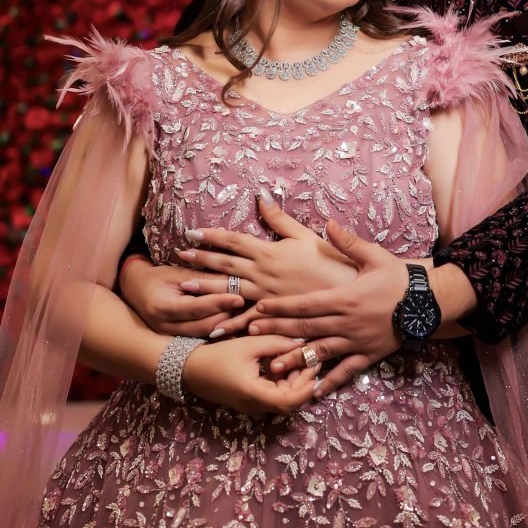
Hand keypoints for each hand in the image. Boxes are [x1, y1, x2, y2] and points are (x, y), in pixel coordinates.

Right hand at [120, 256, 242, 336]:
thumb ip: (203, 278)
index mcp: (163, 308)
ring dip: (225, 324)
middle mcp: (165, 328)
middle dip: (226, 315)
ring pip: (205, 334)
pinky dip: (217, 330)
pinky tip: (232, 323)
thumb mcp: (177, 272)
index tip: (240, 296)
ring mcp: (170, 338)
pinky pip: (201, 338)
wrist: (134, 290)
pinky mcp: (176, 341)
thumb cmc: (157, 277)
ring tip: (242, 313)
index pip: (198, 308)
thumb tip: (233, 279)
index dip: (220, 302)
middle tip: (246, 306)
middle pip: (204, 326)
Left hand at [175, 198, 357, 335]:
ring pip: (229, 292)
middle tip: (179, 255)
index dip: (211, 236)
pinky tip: (212, 329)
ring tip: (184, 288)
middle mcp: (263, 274)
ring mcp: (266, 296)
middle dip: (201, 259)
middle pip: (225, 264)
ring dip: (205, 290)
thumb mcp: (306, 236)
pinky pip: (247, 321)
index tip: (191, 232)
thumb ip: (281, 219)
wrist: (348, 294)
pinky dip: (229, 325)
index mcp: (270, 252)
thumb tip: (262, 197)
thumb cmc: (331, 263)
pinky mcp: (273, 315)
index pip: (234, 240)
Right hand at [182, 335, 319, 416]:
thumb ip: (277, 343)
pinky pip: (273, 397)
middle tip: (311, 358)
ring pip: (283, 400)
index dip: (308, 384)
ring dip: (294, 382)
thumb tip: (302, 342)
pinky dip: (282, 383)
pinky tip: (284, 364)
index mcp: (256, 394)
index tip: (316, 362)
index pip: (292, 399)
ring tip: (299, 358)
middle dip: (304, 381)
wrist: (191, 369)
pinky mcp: (250, 402)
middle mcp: (256, 406)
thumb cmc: (219, 356)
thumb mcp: (250, 344)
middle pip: (290, 401)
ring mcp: (253, 407)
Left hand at [248, 219, 407, 396]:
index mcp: (344, 297)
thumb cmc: (399, 276)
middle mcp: (346, 322)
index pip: (304, 303)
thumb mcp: (374, 255)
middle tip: (251, 334)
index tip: (258, 308)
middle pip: (305, 328)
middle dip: (277, 331)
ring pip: (320, 352)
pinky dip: (331, 381)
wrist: (428, 302)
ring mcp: (357, 341)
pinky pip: (347, 371)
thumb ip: (348, 242)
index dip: (280, 306)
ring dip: (296, 359)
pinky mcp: (369, 355)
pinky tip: (315, 391)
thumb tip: (328, 223)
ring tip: (274, 367)